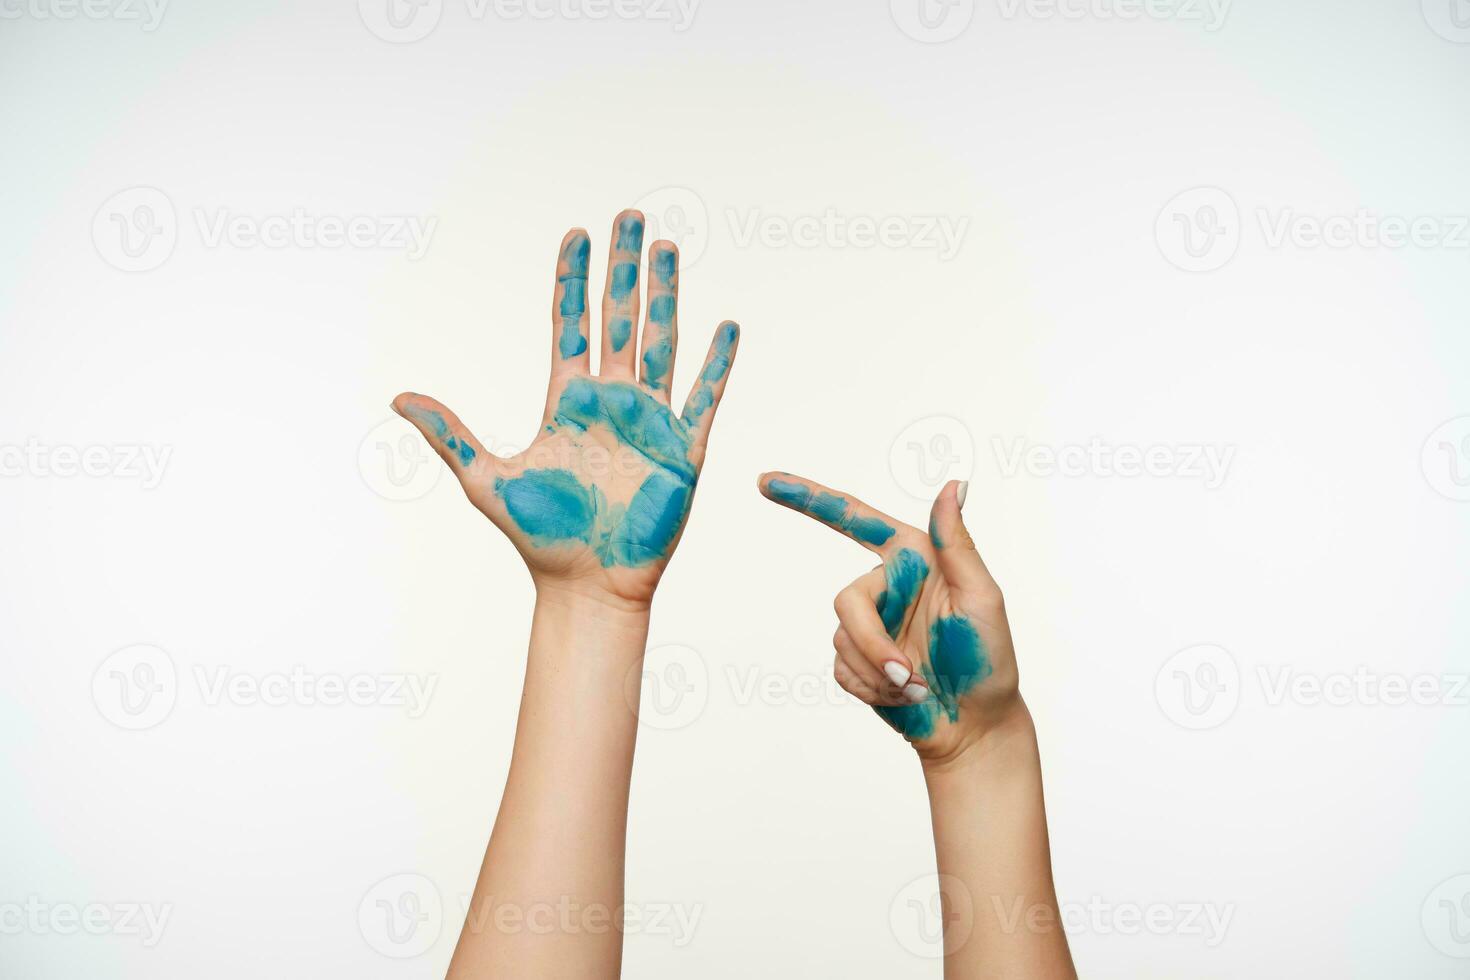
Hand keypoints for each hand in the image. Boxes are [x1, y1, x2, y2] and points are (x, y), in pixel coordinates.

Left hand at [395, 210, 738, 608]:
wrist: (587, 586)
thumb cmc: (539, 539)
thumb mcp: (486, 479)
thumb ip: (450, 434)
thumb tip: (398, 398)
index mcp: (567, 402)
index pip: (572, 325)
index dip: (574, 280)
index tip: (576, 234)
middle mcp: (611, 402)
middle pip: (620, 318)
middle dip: (625, 268)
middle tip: (630, 217)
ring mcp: (650, 422)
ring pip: (661, 343)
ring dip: (667, 296)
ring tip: (670, 248)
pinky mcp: (683, 450)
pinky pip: (703, 397)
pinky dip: (717, 363)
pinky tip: (726, 326)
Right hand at [758, 474, 1022, 764]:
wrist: (974, 726)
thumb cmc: (989, 659)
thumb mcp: (982, 597)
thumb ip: (958, 543)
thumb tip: (954, 484)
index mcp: (914, 556)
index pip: (853, 518)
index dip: (808, 497)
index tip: (766, 481)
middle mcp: (887, 584)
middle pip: (846, 600)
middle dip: (871, 643)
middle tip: (903, 675)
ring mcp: (870, 623)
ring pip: (841, 638)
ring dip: (875, 671)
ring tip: (915, 687)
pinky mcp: (857, 661)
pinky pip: (839, 668)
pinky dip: (869, 688)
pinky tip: (900, 695)